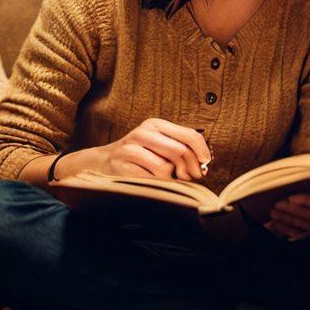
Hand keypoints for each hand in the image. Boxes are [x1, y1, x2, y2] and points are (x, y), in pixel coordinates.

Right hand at [66, 119, 211, 181]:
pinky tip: (152, 182)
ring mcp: (130, 149)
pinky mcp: (121, 166)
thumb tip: (203, 165)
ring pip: (164, 168)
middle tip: (191, 178)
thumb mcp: (160, 145)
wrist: (104, 162)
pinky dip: (157, 185)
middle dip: (190, 168)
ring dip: (171, 179)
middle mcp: (142, 133)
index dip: (202, 151)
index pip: (188, 135)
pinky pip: (149, 180)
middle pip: (179, 151)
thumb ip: (181, 149)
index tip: (205, 165)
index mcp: (155, 124)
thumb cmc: (141, 155)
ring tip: (168, 178)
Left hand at [265, 193, 309, 239]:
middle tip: (277, 204)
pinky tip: (274, 225)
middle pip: (308, 215)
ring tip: (273, 213)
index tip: (291, 197)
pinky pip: (298, 233)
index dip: (306, 201)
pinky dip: (285, 229)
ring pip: (301, 225)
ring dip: (285, 219)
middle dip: (291, 210)